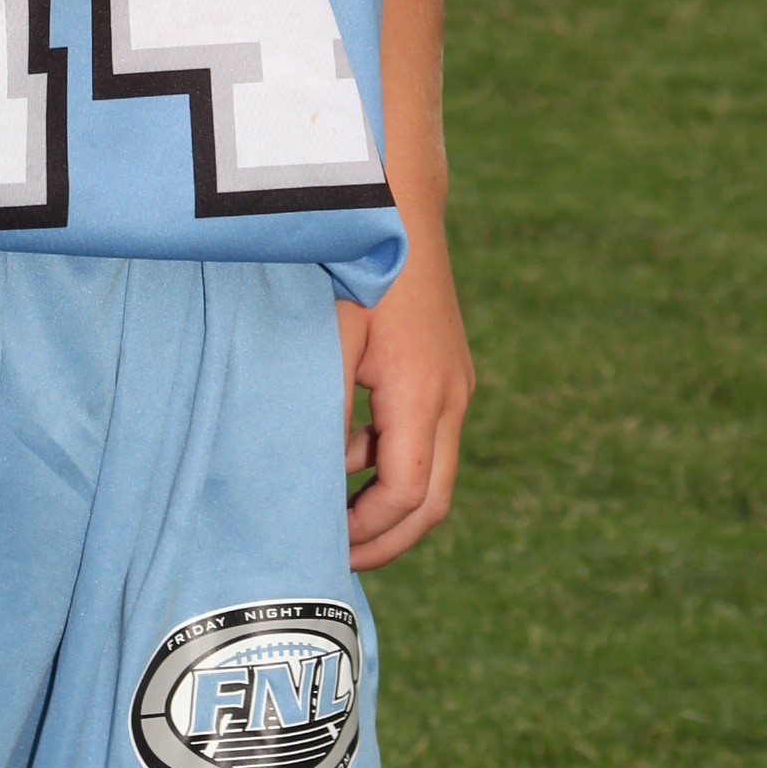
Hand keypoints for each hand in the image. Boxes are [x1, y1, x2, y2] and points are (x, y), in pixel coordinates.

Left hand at [338, 227, 475, 572]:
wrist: (400, 207)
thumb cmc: (356, 269)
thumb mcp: (328, 343)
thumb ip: (323, 417)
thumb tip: (312, 482)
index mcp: (423, 396)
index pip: (407, 496)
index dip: (368, 534)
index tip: (325, 548)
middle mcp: (451, 397)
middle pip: (432, 502)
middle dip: (388, 540)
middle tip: (338, 560)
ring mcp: (454, 384)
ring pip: (433, 473)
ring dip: (389, 504)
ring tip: (335, 519)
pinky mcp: (445, 371)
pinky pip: (426, 438)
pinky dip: (392, 464)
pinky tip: (347, 458)